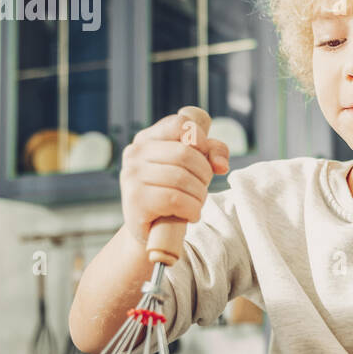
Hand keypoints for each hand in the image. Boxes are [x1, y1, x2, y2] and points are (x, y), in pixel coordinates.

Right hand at [120, 110, 229, 246]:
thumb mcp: (195, 166)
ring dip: (199, 195)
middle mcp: (135, 153)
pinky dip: (192, 209)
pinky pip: (175, 199)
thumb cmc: (175, 191)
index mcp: (148, 138)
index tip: (205, 159)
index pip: (180, 124)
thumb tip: (221, 164)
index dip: (201, 140)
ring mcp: (131, 176)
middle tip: (201, 189)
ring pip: (182, 178)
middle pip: (186, 154)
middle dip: (204, 174)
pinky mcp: (135, 200)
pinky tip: (190, 215)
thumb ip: (213, 152)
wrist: (151, 229)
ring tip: (196, 203)